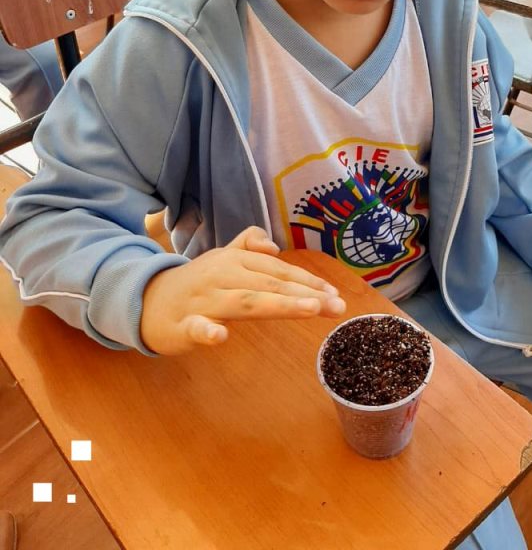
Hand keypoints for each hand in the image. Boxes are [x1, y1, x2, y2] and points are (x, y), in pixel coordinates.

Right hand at [140, 226, 346, 354]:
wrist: (144, 300)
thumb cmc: (194, 282)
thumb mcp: (223, 258)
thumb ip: (249, 247)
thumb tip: (274, 247)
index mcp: (235, 261)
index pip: (278, 271)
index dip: (308, 282)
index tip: (335, 295)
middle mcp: (222, 275)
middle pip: (269, 284)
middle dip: (305, 294)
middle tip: (336, 305)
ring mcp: (202, 300)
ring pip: (243, 302)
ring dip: (277, 304)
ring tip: (309, 309)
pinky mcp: (180, 325)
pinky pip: (195, 327)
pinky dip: (207, 331)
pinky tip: (221, 337)